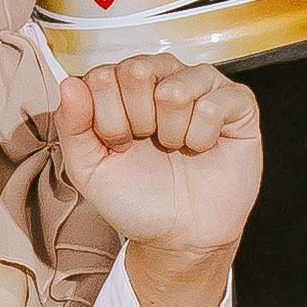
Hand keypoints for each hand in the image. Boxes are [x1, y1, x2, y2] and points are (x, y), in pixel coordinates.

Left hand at [48, 55, 259, 290]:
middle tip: (149, 144)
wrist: (178, 235)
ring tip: (176, 146)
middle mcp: (162, 76)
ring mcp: (201, 85)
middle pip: (137, 70)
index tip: (118, 146)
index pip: (101, 76)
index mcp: (123, 86)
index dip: (107, 119)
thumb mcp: (89, 169)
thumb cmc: (137, 198)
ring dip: (172, 132)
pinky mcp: (237, 102)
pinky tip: (202, 147)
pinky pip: (214, 104)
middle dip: (137, 121)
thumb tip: (70, 85)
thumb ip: (73, 126)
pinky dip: (202, 137)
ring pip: (175, 89)